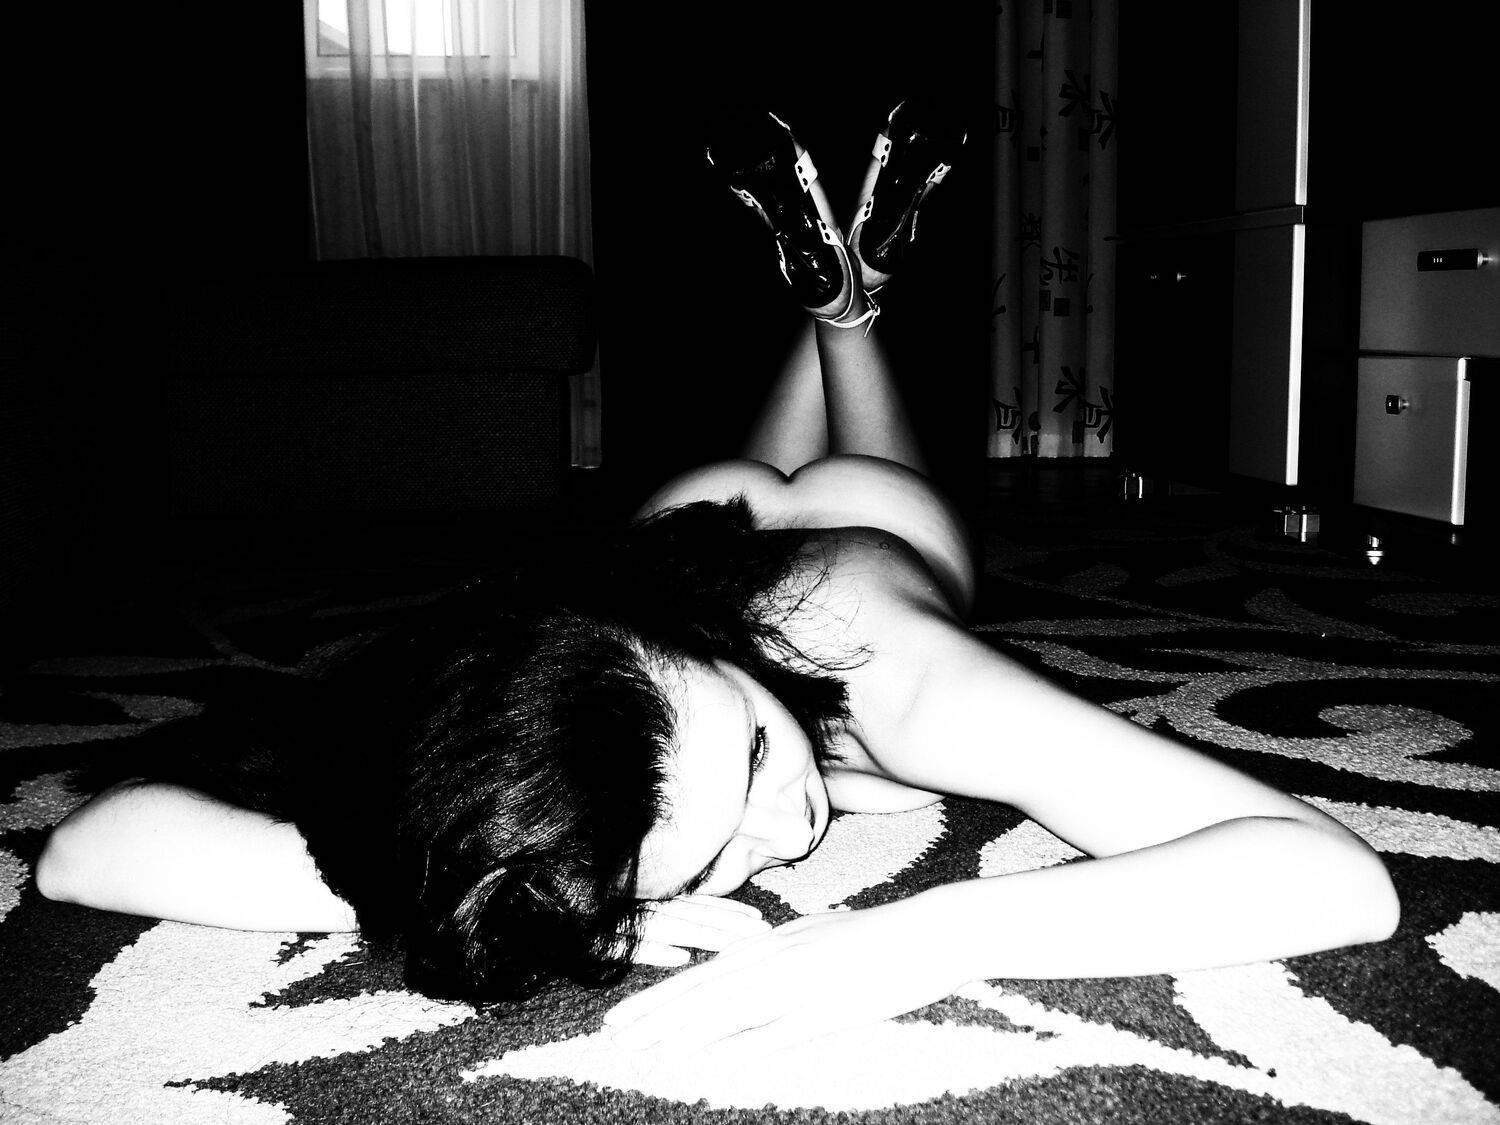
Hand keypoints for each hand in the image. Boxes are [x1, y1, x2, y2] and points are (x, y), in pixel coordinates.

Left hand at [604, 899, 963, 1054]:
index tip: (622, 1016)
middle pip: (705, 990)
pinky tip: (713, 1056)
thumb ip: (778, 956)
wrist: (932, 929)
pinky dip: (741, 1042)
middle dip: (655, 1013)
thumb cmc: (878, 936)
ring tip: (645, 1049)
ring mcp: (803, 984)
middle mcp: (778, 960)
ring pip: (731, 1008)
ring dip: (684, 1029)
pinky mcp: (832, 1007)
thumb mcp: (817, 937)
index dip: (659, 996)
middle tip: (612, 1033)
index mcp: (773, 945)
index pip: (703, 974)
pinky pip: (779, 1029)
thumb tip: (746, 966)